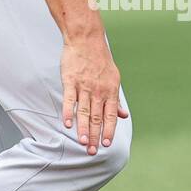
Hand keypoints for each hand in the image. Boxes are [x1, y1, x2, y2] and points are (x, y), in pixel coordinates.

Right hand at [60, 37, 127, 153]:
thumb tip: (123, 115)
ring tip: (82, 143)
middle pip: (96, 117)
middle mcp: (98, 90)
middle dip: (94, 135)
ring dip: (82, 128)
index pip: (110, 115)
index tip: (107, 144)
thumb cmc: (100, 60)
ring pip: (84, 111)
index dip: (109, 130)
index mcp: (110, 90)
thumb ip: (116, 100)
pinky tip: (67, 124)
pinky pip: (69, 99)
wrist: (86, 39)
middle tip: (92, 151)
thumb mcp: (114, 78)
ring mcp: (84, 85)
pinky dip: (68, 112)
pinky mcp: (70, 80)